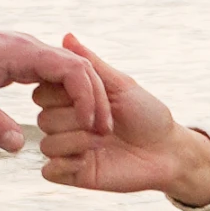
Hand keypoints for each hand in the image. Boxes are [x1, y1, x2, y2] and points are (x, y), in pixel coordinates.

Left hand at [0, 8, 111, 153]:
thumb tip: (18, 147)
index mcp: (21, 52)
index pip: (72, 69)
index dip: (88, 97)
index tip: (94, 125)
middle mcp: (30, 48)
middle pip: (79, 68)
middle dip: (95, 99)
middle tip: (103, 132)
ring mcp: (26, 52)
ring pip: (70, 71)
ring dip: (84, 96)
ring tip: (92, 129)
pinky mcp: (20, 60)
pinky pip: (55, 75)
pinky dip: (68, 94)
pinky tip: (70, 118)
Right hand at [36, 37, 209, 208]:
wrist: (167, 152)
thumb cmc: (147, 114)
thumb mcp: (120, 84)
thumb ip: (90, 63)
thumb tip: (67, 36)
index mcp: (71, 101)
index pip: (42, 93)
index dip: (68, 96)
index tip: (101, 100)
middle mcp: (65, 124)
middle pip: (43, 117)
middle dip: (78, 119)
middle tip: (108, 126)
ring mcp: (67, 150)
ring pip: (47, 142)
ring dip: (79, 141)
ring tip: (104, 143)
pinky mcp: (71, 174)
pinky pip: (50, 170)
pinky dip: (69, 164)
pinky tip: (91, 161)